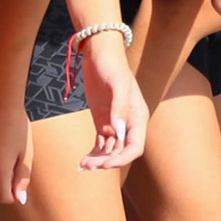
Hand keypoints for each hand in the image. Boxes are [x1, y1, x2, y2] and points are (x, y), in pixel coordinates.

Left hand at [75, 34, 148, 169]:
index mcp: (138, 117)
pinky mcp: (102, 122)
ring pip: (109, 151)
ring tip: (83, 166)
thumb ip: (119, 107)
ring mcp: (115, 124)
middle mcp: (128, 124)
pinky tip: (83, 161)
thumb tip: (118, 132)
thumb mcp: (117, 84)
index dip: (122, 158)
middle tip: (89, 166)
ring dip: (98, 160)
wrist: (100, 54)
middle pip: (121, 152)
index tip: (106, 164)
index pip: (135, 146)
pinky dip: (93, 154)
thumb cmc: (112, 65)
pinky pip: (100, 144)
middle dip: (107, 161)